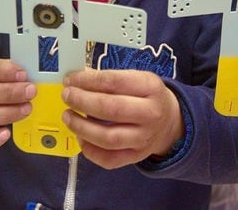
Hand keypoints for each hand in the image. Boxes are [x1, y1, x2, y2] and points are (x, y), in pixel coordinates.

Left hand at [61, 69, 182, 169]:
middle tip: (67, 96)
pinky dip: (90, 150)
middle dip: (82, 102)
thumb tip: (77, 79)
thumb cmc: (147, 97)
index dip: (87, 81)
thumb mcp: (136, 79)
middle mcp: (150, 113)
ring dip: (81, 127)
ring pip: (108, 138)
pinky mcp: (136, 156)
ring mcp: (144, 138)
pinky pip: (109, 159)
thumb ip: (108, 78)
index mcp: (150, 87)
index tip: (70, 80)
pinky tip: (80, 137)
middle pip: (110, 109)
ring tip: (68, 116)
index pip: (113, 82)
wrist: (170, 122)